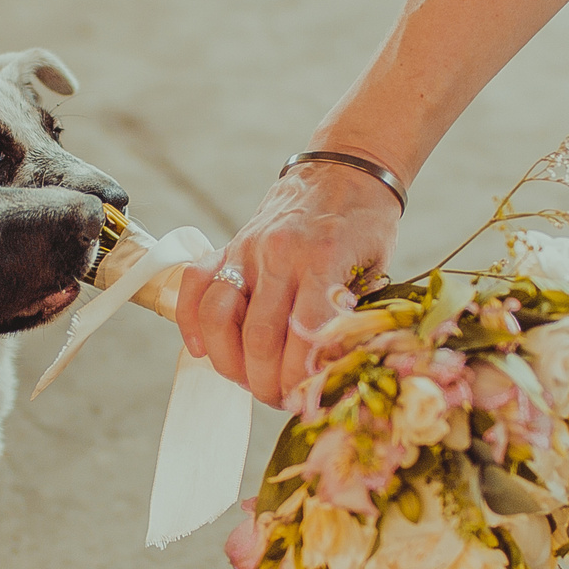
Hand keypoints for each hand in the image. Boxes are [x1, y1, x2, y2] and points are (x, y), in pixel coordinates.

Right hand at [178, 161, 401, 408]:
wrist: (345, 168)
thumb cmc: (366, 222)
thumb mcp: (378, 267)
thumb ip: (355, 314)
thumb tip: (335, 374)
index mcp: (324, 258)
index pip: (304, 333)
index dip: (302, 377)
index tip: (308, 399)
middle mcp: (279, 254)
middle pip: (258, 336)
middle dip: (267, 383)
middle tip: (280, 400)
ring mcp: (248, 249)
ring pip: (218, 316)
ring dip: (228, 362)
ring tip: (248, 380)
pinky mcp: (228, 246)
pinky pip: (195, 285)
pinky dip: (190, 322)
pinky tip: (202, 350)